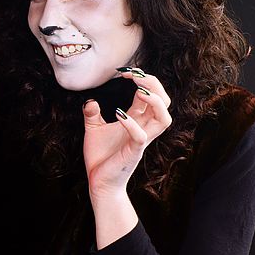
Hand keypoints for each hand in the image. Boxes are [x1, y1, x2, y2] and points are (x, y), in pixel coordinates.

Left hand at [82, 68, 172, 198]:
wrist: (98, 182)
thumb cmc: (101, 157)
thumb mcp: (94, 130)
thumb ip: (93, 114)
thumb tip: (90, 100)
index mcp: (137, 121)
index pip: (150, 95)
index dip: (142, 80)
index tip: (125, 72)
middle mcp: (144, 128)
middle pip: (164, 102)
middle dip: (154, 85)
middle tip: (135, 75)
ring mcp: (141, 140)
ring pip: (164, 119)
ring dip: (154, 102)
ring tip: (138, 90)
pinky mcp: (134, 152)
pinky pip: (140, 136)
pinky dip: (131, 123)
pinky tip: (118, 114)